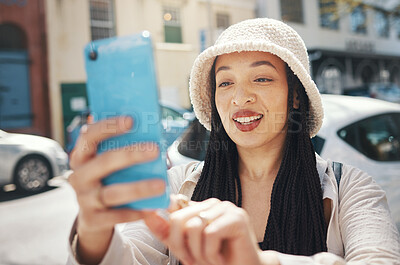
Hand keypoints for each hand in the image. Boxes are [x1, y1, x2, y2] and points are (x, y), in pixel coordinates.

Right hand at [68, 116, 165, 263]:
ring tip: (160, 184)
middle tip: (155, 149)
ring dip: (138, 188)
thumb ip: (119, 148)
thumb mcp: (107, 162)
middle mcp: (79, 176)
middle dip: (130, 154)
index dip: (109, 127)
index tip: (131, 120)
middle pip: (104, 162)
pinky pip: (116, 216)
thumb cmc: (107, 179)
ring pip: (113, 193)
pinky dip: (135, 212)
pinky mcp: (93, 219)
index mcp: (81, 156)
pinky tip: (152, 207)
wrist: (93, 216)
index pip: (90, 136)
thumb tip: (148, 130)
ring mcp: (84, 199)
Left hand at [144, 197, 266, 264]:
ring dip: (198, 252)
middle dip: (180, 246)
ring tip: (209, 259)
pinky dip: (211, 254)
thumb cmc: (215, 259)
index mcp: (199, 207)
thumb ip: (167, 231)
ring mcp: (226, 208)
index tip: (175, 246)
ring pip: (194, 226)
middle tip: (193, 260)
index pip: (173, 204)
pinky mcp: (238, 217)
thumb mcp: (184, 246)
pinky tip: (220, 258)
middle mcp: (212, 203)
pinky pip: (210, 234)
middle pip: (179, 218)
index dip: (165, 224)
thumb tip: (147, 214)